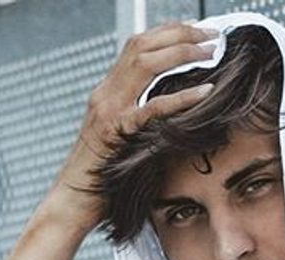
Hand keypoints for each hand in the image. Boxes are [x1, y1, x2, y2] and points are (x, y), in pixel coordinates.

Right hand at [42, 21, 219, 234]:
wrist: (73, 203)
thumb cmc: (100, 180)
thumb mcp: (120, 141)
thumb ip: (138, 122)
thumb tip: (170, 116)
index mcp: (107, 94)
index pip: (136, 46)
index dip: (166, 32)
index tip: (195, 30)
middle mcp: (105, 95)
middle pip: (141, 44)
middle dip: (179, 33)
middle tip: (211, 34)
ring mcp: (107, 111)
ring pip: (144, 62)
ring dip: (181, 51)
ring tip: (211, 51)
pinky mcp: (114, 133)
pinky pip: (151, 108)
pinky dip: (180, 98)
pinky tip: (204, 92)